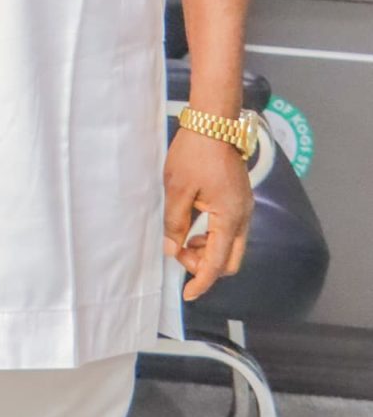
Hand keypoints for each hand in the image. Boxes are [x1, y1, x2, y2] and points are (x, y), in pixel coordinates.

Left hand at [163, 127, 252, 300]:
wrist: (214, 122)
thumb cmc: (194, 152)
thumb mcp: (176, 189)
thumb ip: (175, 223)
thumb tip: (171, 249)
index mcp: (229, 218)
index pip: (217, 264)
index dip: (201, 282)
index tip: (187, 294)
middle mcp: (243, 217)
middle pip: (230, 261)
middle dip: (205, 266)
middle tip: (179, 253)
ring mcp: (244, 208)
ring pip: (231, 246)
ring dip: (208, 251)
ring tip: (183, 237)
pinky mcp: (240, 199)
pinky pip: (231, 230)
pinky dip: (213, 236)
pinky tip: (194, 224)